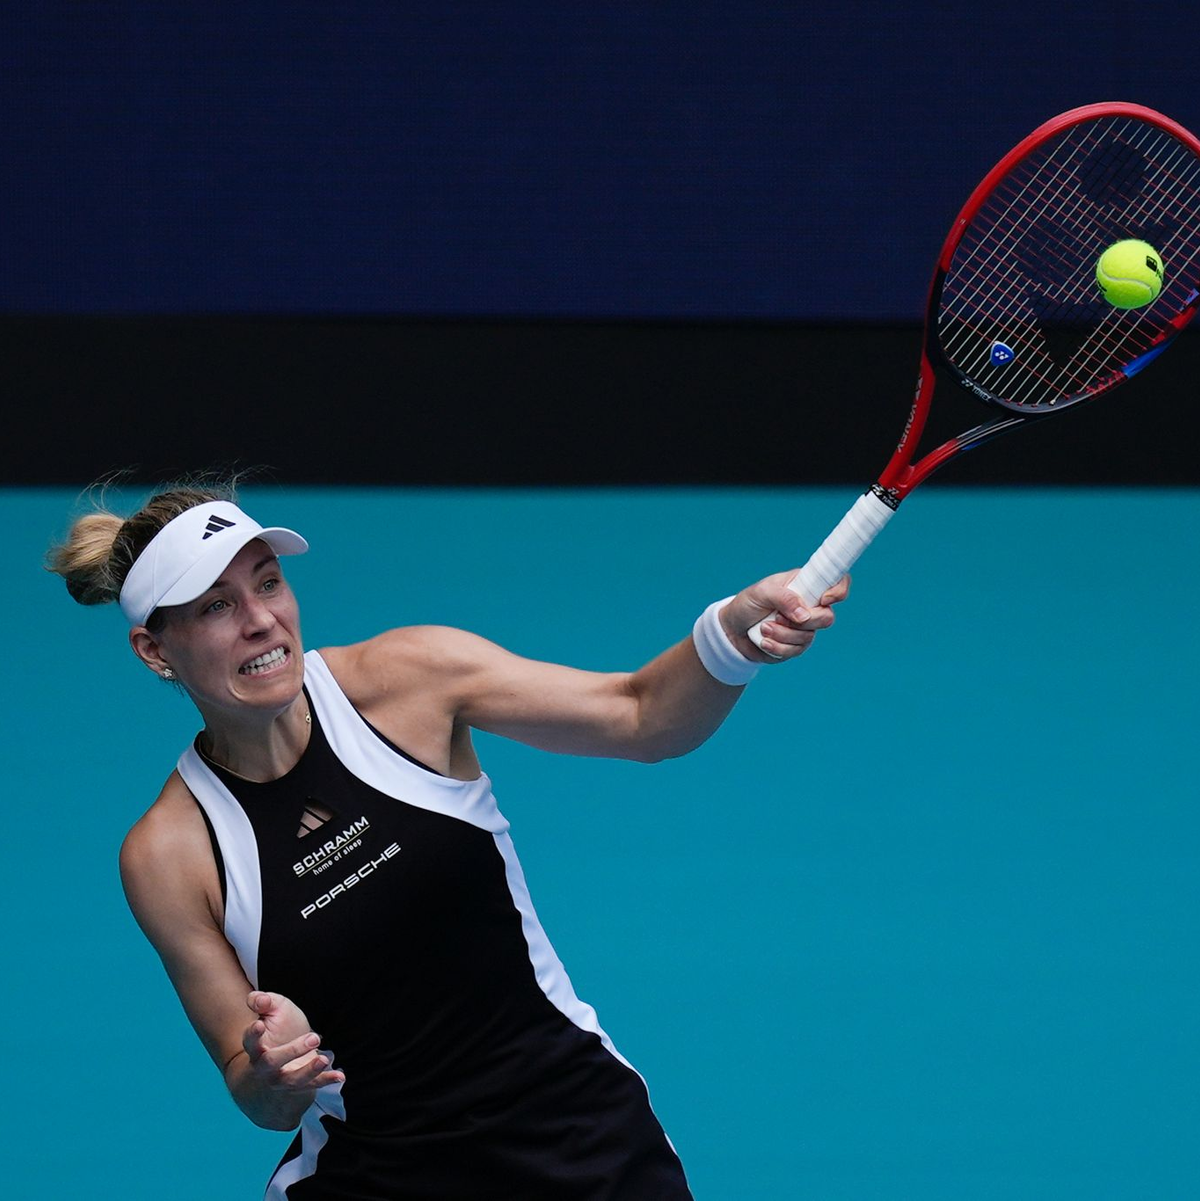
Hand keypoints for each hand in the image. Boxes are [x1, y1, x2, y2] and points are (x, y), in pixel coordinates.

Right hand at [240, 990, 343, 1093]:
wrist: (282, 1053)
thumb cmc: (277, 1027)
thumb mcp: (272, 1009)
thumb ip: (263, 1001)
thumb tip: (259, 999)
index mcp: (255, 1046)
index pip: (250, 1041)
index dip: (253, 1034)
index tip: (260, 1024)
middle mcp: (264, 1066)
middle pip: (272, 1062)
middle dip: (292, 1051)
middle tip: (314, 1037)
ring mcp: (281, 1078)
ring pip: (292, 1080)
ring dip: (309, 1071)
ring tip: (324, 1059)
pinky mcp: (298, 1084)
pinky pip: (312, 1086)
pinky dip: (326, 1080)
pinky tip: (340, 1076)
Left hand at [721, 571, 850, 661]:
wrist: (731, 630)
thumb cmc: (747, 604)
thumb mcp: (761, 592)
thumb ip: (784, 598)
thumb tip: (804, 615)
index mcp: (805, 585)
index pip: (836, 583)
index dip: (838, 591)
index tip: (825, 599)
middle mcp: (809, 606)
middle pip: (827, 618)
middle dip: (804, 622)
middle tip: (779, 617)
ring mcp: (804, 628)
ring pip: (808, 638)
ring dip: (782, 635)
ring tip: (763, 628)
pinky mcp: (795, 646)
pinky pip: (795, 651)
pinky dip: (777, 648)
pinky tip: (764, 642)